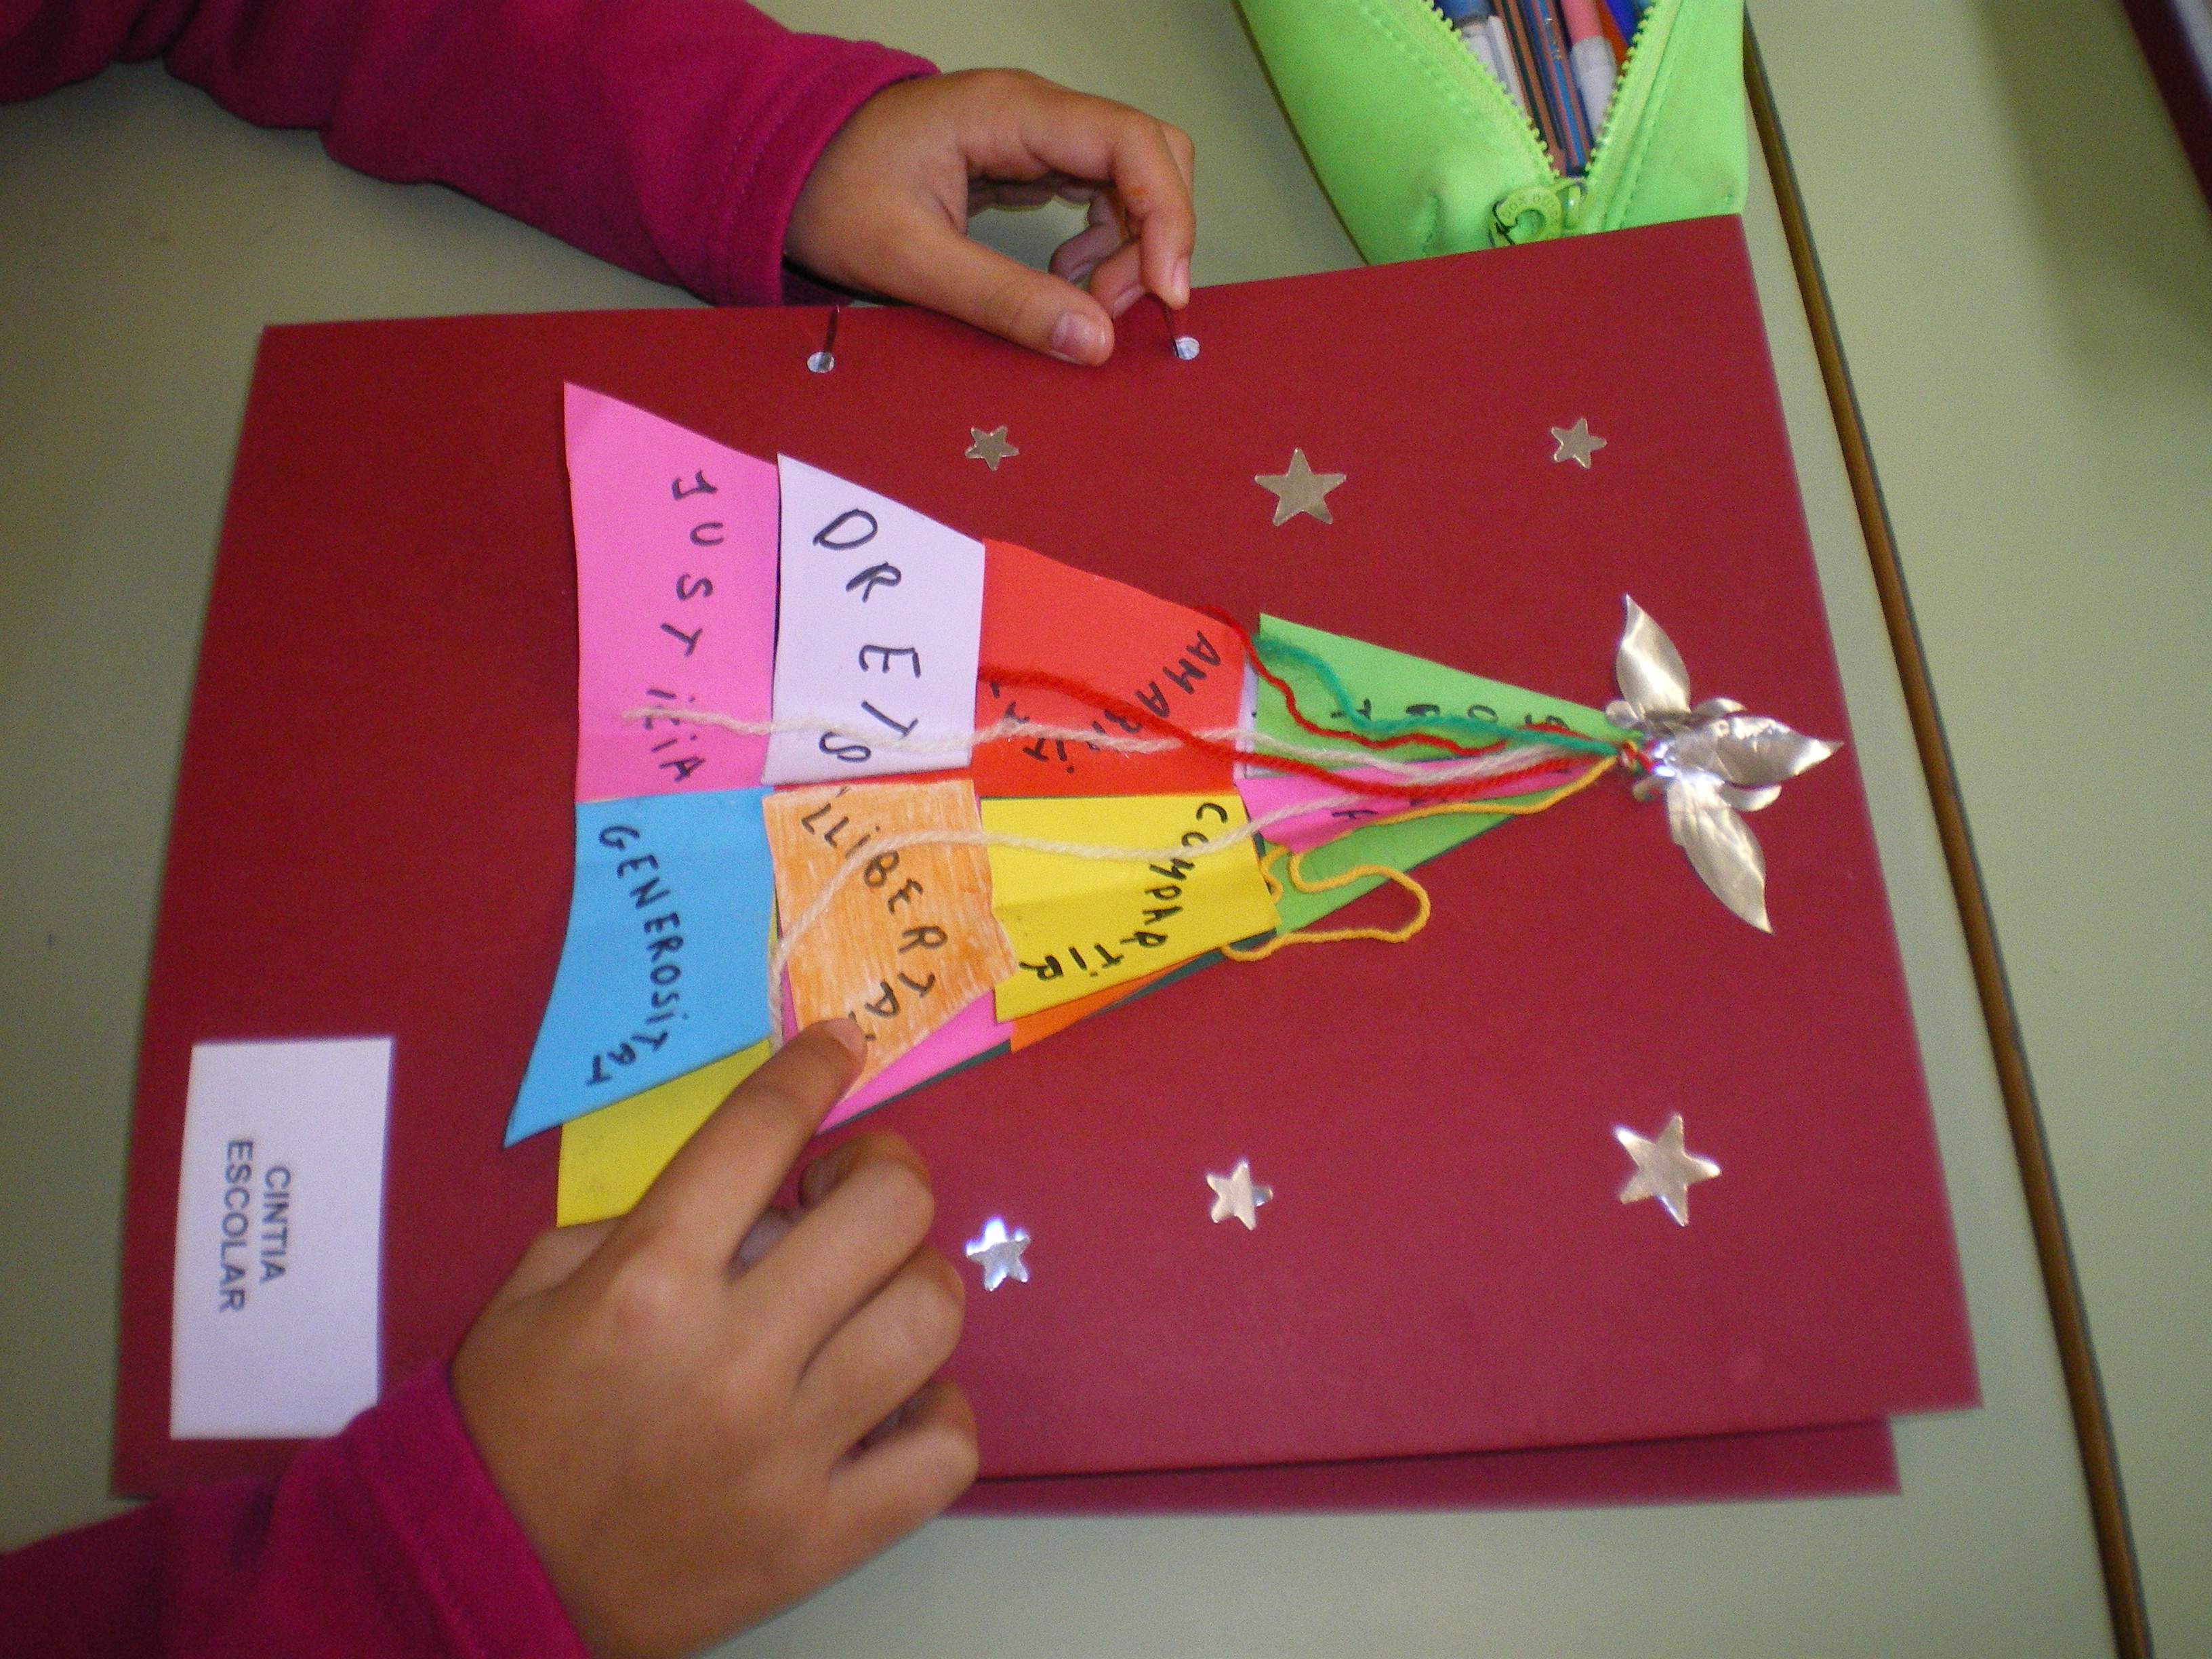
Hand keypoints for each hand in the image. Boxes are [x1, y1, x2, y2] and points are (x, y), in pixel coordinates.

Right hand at [450, 1022, 975, 1658]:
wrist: (486, 1581)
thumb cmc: (511, 1423)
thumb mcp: (540, 1289)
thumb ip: (646, 1222)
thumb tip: (758, 1197)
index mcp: (649, 1281)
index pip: (761, 1130)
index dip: (815, 1067)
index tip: (840, 1046)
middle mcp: (730, 1356)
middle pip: (888, 1210)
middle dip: (885, 1173)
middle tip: (849, 1193)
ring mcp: (786, 1452)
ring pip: (930, 1317)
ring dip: (915, 1283)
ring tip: (872, 1296)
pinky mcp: (820, 1538)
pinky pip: (944, 1451)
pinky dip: (937, 1412)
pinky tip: (894, 1399)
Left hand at [786, 68, 1194, 365]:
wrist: (782, 165)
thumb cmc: (830, 194)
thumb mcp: (908, 259)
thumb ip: (1002, 300)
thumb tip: (1094, 341)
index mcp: (1010, 112)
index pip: (1132, 143)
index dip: (1168, 217)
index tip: (1166, 294)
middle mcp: (1035, 111)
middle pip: (1149, 156)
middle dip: (1155, 236)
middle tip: (1115, 309)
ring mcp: (1035, 134)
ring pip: (1132, 178)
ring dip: (1131, 247)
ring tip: (1087, 303)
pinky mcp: (1028, 161)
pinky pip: (1099, 194)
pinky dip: (1104, 244)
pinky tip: (1068, 278)